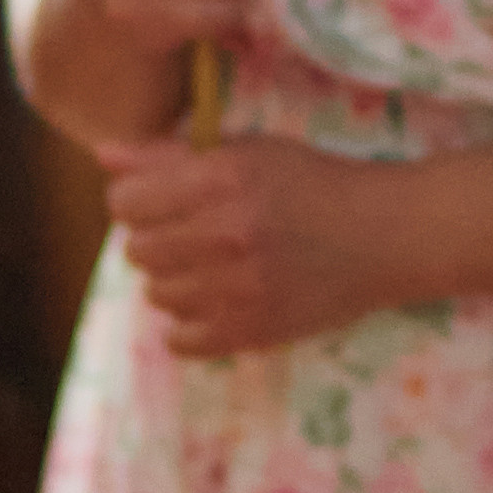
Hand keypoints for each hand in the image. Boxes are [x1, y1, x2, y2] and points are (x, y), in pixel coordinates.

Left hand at [100, 132, 390, 358]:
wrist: (389, 234)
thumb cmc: (315, 183)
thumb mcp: (250, 152)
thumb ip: (170, 155)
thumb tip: (103, 155)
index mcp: (222, 179)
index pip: (125, 201)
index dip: (138, 199)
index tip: (165, 200)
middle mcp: (226, 234)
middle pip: (137, 249)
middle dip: (159, 239)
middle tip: (197, 232)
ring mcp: (239, 287)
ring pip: (156, 294)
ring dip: (176, 280)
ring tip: (214, 266)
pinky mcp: (253, 331)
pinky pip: (181, 340)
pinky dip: (191, 325)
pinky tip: (219, 300)